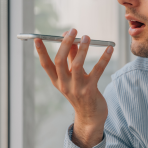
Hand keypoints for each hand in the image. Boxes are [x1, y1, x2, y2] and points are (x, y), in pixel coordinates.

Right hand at [34, 28, 113, 146]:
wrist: (90, 116)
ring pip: (77, 65)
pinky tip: (109, 49)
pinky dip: (104, 58)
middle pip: (60, 61)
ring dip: (82, 49)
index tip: (38, 38)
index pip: (45, 65)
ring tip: (86, 37)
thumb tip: (71, 39)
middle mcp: (64, 85)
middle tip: (73, 30)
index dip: (41, 52)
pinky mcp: (90, 91)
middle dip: (65, 44)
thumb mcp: (72, 77)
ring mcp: (77, 89)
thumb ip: (71, 58)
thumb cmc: (81, 92)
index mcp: (57, 81)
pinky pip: (97, 71)